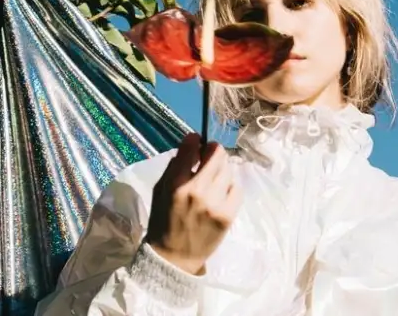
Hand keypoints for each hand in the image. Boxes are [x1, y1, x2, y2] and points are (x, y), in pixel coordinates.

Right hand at [145, 133, 241, 274]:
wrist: (174, 258)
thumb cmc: (164, 222)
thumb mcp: (160, 191)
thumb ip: (175, 167)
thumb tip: (192, 145)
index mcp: (176, 184)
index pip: (191, 148)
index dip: (195, 140)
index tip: (196, 140)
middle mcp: (197, 191)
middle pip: (217, 155)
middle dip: (213, 152)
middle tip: (209, 158)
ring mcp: (215, 203)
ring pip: (228, 171)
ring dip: (222, 171)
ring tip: (213, 181)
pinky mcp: (228, 214)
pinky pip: (236, 189)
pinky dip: (230, 188)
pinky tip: (220, 195)